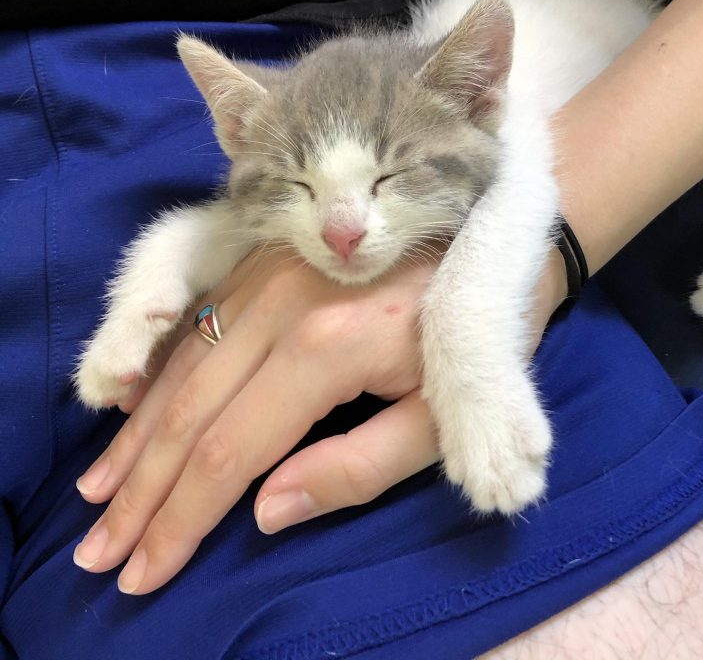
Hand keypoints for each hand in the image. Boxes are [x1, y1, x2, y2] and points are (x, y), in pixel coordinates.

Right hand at [72, 245, 565, 594]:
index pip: (229, 450)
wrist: (497, 235)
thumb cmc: (477, 343)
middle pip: (189, 411)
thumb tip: (265, 511)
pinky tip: (134, 416)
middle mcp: (282, 304)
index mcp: (327, 349)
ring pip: (182, 365)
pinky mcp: (266, 259)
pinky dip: (159, 378)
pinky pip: (197, 323)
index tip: (143, 574)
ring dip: (137, 437)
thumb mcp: (440, 420)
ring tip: (98, 496)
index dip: (182, 520)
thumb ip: (356, 470)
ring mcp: (269, 273)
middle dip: (141, 491)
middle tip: (98, 553)